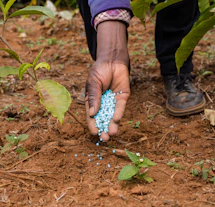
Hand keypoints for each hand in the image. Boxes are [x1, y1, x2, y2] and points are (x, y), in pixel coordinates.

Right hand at [85, 21, 129, 140]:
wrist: (112, 60)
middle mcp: (103, 103)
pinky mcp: (123, 98)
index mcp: (93, 101)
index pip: (92, 115)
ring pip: (112, 116)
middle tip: (104, 138)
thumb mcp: (93, 83)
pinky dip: (118, 113)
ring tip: (111, 134)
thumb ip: (93, 97)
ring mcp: (113, 101)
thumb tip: (92, 113)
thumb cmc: (99, 70)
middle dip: (103, 128)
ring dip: (112, 125)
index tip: (94, 132)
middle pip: (103, 118)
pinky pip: (120, 107)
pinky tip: (116, 120)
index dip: (92, 124)